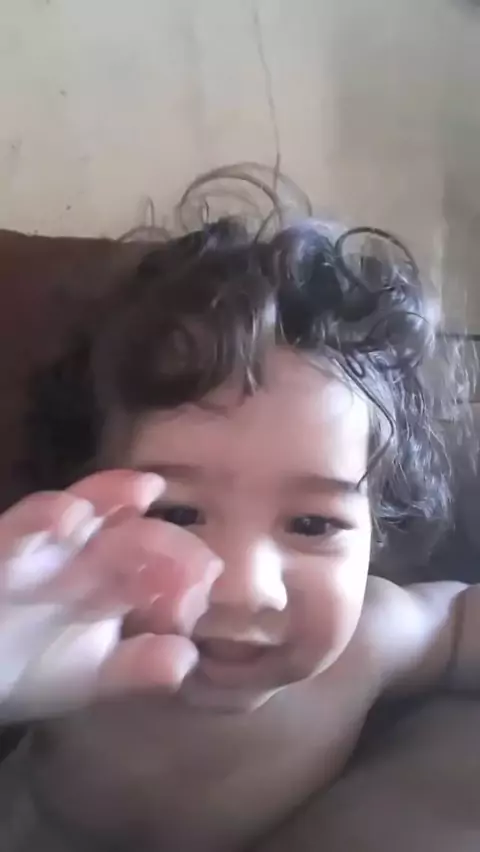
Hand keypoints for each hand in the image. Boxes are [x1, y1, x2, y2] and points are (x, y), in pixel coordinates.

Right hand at [0, 470, 221, 719]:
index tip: (205, 586)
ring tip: (145, 489)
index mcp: (114, 577)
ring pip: (82, 508)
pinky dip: (41, 519)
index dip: (184, 571)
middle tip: (197, 563)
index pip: (159, 566)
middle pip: (132, 533)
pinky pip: (18, 528)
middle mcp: (84, 553)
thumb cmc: (35, 664)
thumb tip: (187, 657)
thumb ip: (138, 667)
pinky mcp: (3, 548)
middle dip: (166, 542)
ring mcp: (44, 546)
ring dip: (111, 495)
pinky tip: (68, 515)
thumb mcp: (92, 675)